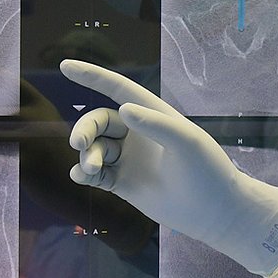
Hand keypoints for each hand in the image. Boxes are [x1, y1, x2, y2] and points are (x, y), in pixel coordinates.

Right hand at [60, 59, 277, 277]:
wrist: (213, 211)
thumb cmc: (207, 171)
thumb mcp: (187, 142)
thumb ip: (156, 124)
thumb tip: (123, 108)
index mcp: (153, 115)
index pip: (118, 89)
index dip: (92, 76)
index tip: (65, 65)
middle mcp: (137, 134)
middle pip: (98, 121)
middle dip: (85, 128)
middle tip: (79, 143)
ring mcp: (128, 159)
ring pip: (93, 148)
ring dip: (85, 155)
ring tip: (91, 169)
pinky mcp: (122, 183)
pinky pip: (94, 174)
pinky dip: (83, 173)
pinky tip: (80, 177)